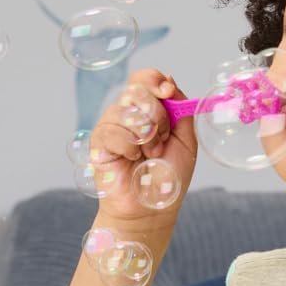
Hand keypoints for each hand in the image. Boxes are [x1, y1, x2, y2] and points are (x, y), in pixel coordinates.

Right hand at [87, 69, 196, 224]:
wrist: (153, 206)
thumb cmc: (169, 175)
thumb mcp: (186, 139)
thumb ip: (181, 109)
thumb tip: (169, 81)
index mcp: (148, 109)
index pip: (144, 78)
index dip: (155, 80)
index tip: (168, 92)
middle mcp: (127, 113)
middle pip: (136, 91)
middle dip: (157, 116)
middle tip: (161, 141)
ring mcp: (111, 126)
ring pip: (125, 111)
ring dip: (146, 136)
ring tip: (150, 155)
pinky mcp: (98, 143)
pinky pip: (113, 132)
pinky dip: (129, 148)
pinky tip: (132, 160)